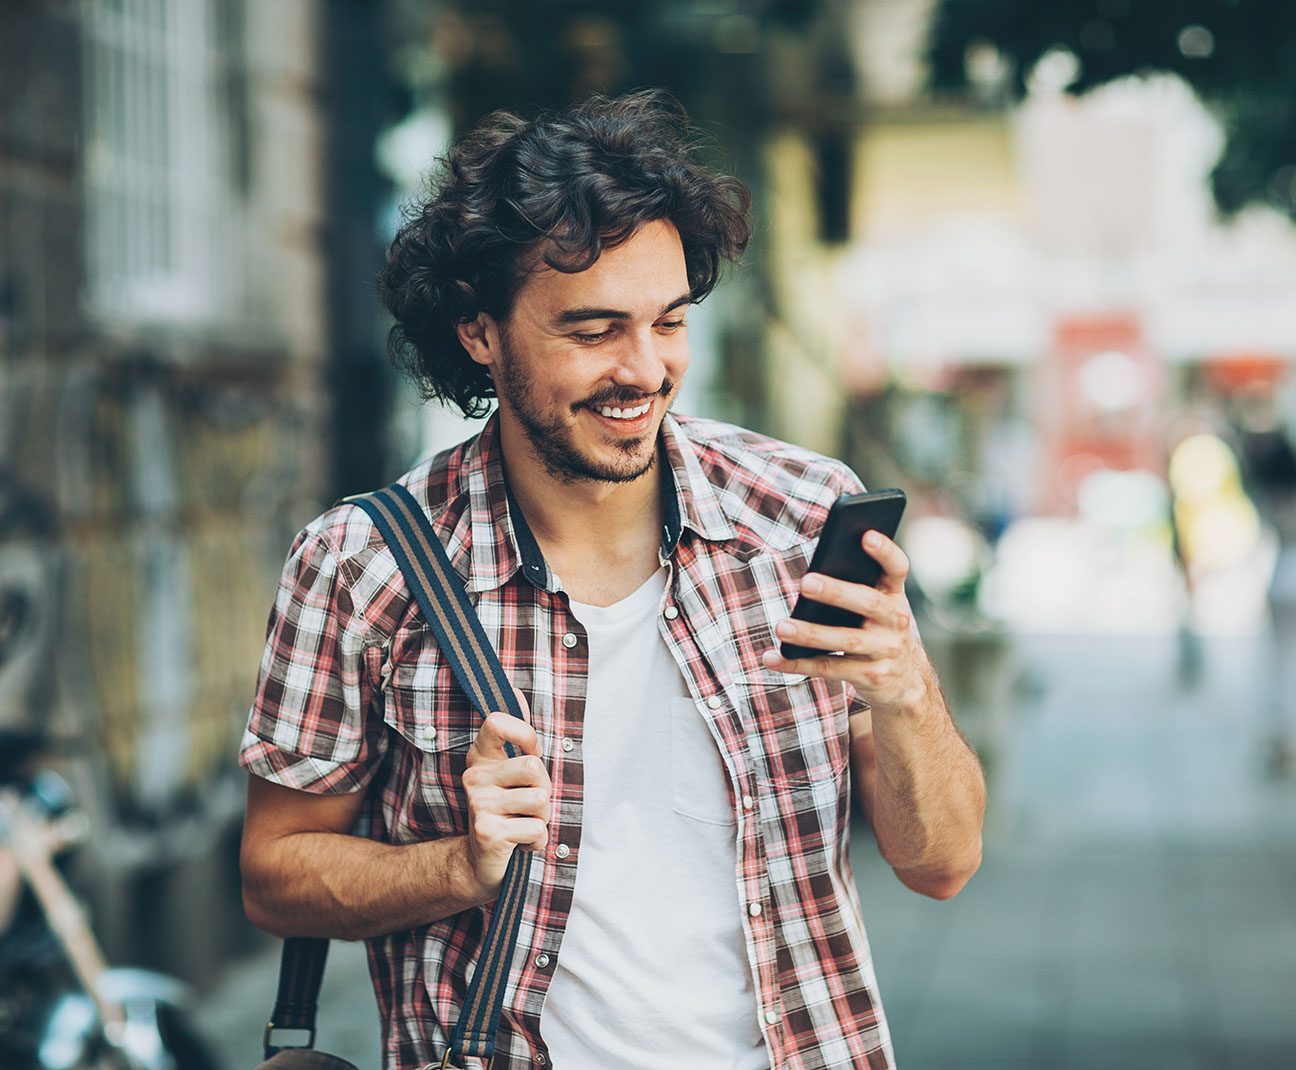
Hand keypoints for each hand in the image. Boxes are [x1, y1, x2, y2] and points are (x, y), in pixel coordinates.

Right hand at [461, 692, 550, 894]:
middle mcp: (474, 777)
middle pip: (534, 766)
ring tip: (524, 823)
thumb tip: (517, 691)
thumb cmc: (506, 811)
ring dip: (543, 818)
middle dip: (545, 789)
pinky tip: (520, 843)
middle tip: (530, 804)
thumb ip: (518, 737)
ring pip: (541, 800)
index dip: (525, 733)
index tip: (532, 752)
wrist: (480, 862)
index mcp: (480, 758)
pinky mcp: (488, 832)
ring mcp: (479, 804)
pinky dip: (538, 841)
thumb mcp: (510, 772)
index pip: (496, 722)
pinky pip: (537, 829)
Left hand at [762, 530, 930, 712]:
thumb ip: (855, 589)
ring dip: (811, 634)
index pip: (897, 568)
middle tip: (806, 582)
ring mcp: (886, 651)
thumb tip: (810, 578)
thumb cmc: (879, 631)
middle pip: (868, 602)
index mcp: (895, 596)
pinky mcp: (871, 676)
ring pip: (846, 640)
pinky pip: (830, 668)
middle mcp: (895, 621)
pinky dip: (797, 663)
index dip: (885, 551)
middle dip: (836, 592)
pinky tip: (772, 657)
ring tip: (782, 627)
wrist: (908, 682)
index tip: (866, 535)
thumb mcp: (879, 609)